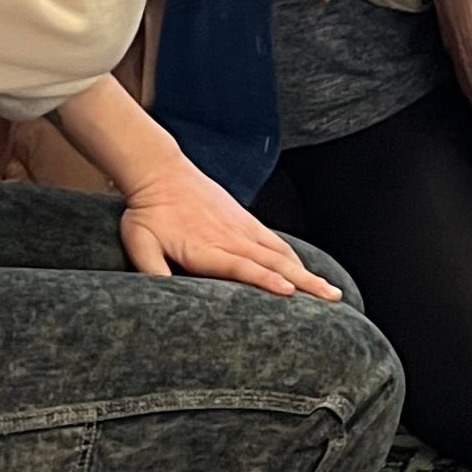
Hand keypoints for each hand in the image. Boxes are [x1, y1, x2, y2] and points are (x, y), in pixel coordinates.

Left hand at [119, 153, 338, 298]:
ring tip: (330, 290)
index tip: (290, 291)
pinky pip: (276, 242)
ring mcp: (243, 228)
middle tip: (332, 299)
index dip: (266, 280)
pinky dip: (294, 257)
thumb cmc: (148, 212)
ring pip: (281, 253)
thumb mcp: (138, 242)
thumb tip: (160, 296)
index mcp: (207, 248)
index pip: (243, 267)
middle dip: (306, 282)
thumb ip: (151, 270)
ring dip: (307, 272)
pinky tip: (303, 269)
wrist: (160, 173)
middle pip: (274, 263)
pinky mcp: (246, 220)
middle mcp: (232, 238)